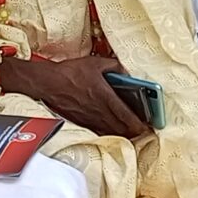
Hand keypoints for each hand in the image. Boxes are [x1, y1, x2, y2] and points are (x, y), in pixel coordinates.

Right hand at [0, 54, 150, 138]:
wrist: (48, 83)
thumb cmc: (71, 72)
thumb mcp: (95, 63)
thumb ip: (114, 66)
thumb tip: (126, 71)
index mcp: (105, 97)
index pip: (127, 116)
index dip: (140, 124)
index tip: (149, 126)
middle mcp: (99, 112)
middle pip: (122, 129)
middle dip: (135, 132)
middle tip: (144, 131)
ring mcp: (90, 119)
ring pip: (111, 132)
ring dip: (123, 134)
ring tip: (132, 132)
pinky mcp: (82, 122)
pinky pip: (99, 131)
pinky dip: (109, 132)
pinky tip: (113, 131)